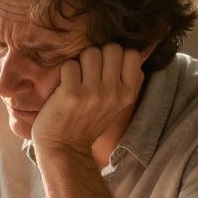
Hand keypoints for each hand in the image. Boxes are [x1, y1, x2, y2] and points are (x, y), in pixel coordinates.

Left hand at [30, 42, 152, 153]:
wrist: (65, 148)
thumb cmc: (89, 121)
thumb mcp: (118, 105)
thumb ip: (127, 81)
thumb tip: (130, 54)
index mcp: (128, 94)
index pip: (132, 54)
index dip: (117, 56)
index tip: (107, 68)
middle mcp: (113, 93)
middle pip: (110, 49)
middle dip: (98, 56)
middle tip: (89, 73)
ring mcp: (92, 93)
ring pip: (90, 53)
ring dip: (81, 63)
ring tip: (77, 79)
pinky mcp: (71, 94)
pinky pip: (70, 65)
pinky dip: (65, 72)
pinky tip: (65, 86)